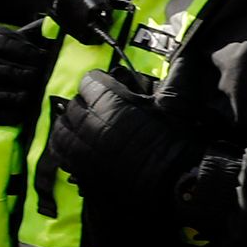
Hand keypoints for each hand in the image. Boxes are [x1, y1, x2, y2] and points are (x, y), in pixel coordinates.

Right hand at [0, 25, 58, 128]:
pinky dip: (1, 115)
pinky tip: (18, 115)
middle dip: (16, 74)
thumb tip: (53, 28)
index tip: (41, 57)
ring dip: (8, 96)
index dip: (22, 50)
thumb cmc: (7, 56)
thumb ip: (34, 35)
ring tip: (28, 98)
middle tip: (37, 79)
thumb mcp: (18, 40)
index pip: (0, 43)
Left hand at [47, 69, 204, 206]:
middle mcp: (90, 124)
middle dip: (84, 104)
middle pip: (73, 105)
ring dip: (70, 125)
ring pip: (62, 129)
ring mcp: (82, 150)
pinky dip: (66, 147)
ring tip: (82, 127)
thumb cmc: (177, 145)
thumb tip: (184, 59)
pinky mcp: (81, 171)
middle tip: (97, 108)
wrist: (175, 186)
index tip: (105, 85)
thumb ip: (172, 81)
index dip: (98, 82)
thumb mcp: (174, 108)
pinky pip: (62, 153)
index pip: (89, 81)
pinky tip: (76, 147)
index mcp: (111, 104)